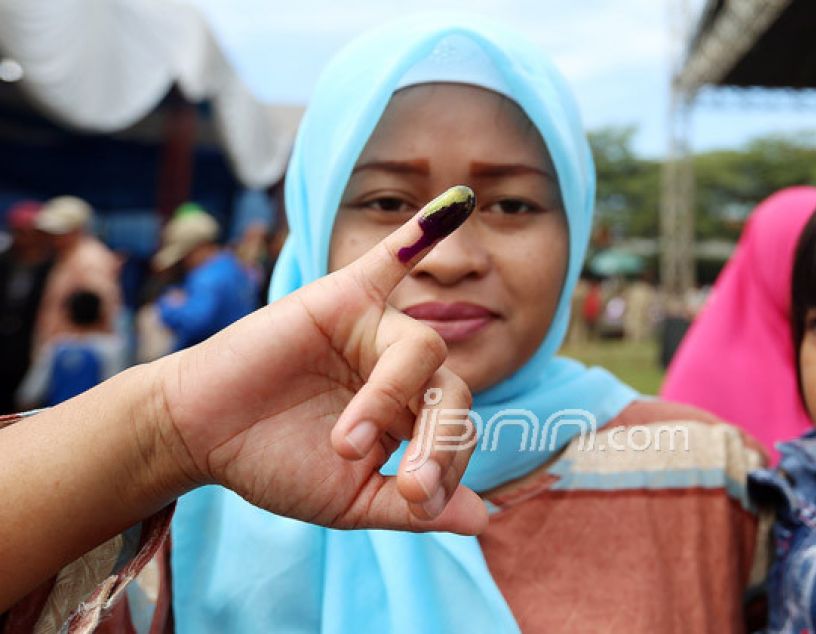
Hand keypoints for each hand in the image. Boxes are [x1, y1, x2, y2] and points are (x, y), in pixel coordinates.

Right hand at [150, 188, 485, 534]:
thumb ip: (412, 506)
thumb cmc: (274, 463)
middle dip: (436, 441)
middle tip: (407, 485)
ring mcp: (376, 328)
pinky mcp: (343, 296)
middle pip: (453, 389)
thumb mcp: (349, 501)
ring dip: (390, 400)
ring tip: (347, 443)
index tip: (416, 499)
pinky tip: (458, 202)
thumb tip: (484, 520)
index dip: (449, 464)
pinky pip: (392, 256)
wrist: (202, 435)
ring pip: (422, 347)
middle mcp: (404, 368)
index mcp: (412, 414)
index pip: (459, 429)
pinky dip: (425, 230)